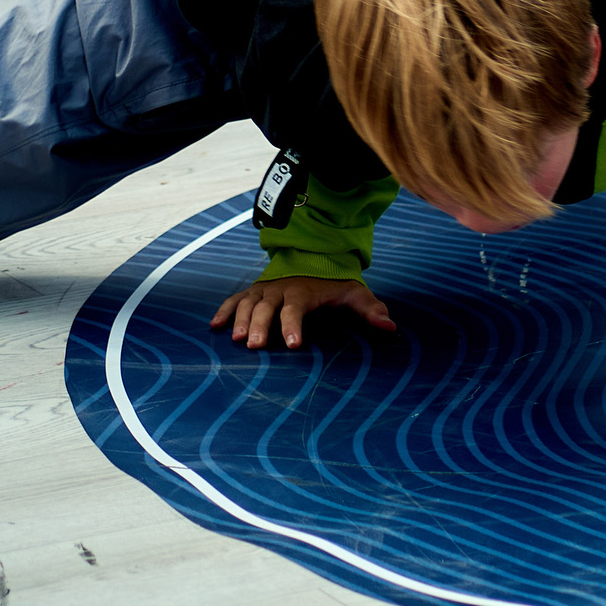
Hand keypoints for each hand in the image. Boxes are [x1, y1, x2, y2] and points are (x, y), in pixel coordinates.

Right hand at [209, 276, 397, 349]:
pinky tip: (215, 327)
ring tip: (236, 340)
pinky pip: (236, 299)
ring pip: (248, 303)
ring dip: (241, 320)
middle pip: (267, 307)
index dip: (293, 325)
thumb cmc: (335, 285)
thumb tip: (390, 327)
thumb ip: (371, 310)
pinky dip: (225, 311)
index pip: (296, 309)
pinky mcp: (254, 292)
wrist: (316, 259)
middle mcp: (280, 289)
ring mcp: (264, 290)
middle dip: (261, 326)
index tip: (294, 344)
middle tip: (255, 347)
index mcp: (303, 292)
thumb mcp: (356, 294)